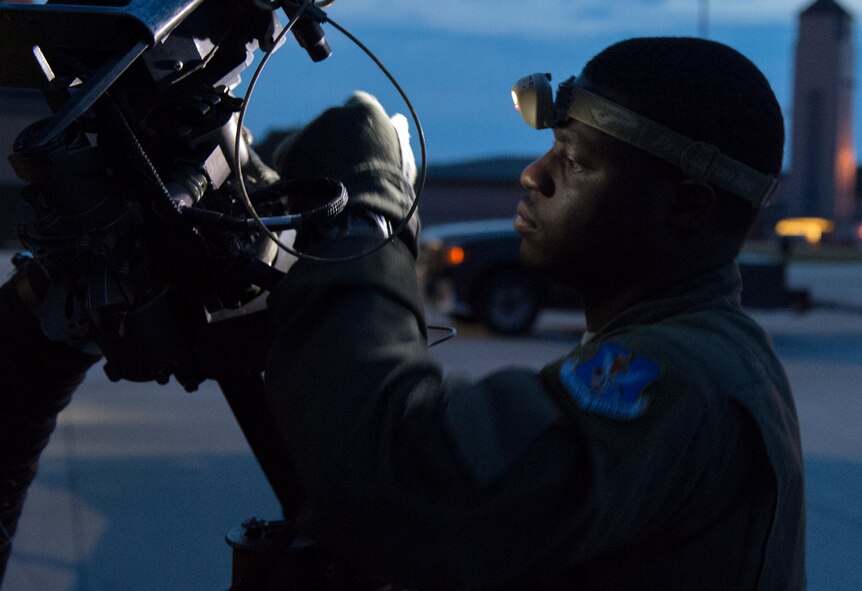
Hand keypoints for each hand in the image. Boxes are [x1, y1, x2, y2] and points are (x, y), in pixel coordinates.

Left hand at [275, 91, 418, 252]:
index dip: (358, 124)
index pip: (358, 105)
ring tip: (327, 185)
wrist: (359, 215)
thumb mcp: (399, 159)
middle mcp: (335, 113)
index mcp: (367, 111)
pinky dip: (297, 170)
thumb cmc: (388, 193)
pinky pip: (290, 157)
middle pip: (331, 123)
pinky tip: (311, 189)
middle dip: (334, 140)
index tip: (358, 141)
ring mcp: (309, 131)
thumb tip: (394, 125)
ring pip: (309, 140)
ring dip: (315, 155)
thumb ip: (390, 139)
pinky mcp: (289, 150)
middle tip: (342, 169)